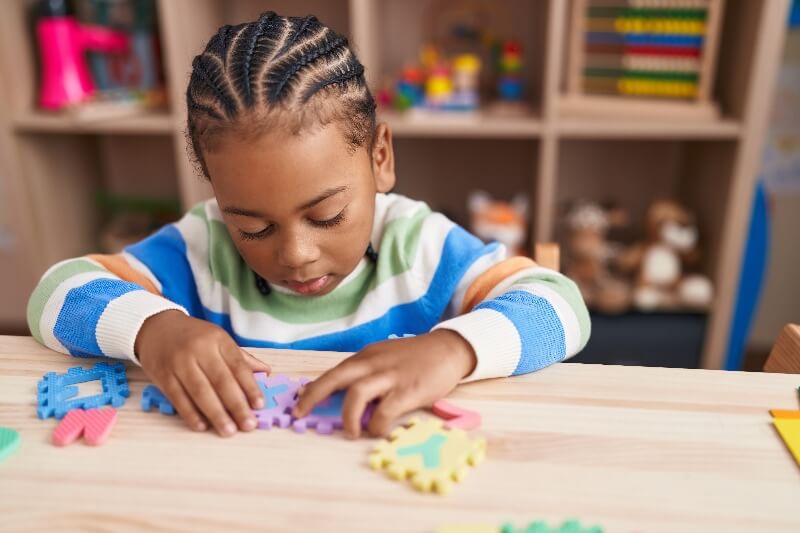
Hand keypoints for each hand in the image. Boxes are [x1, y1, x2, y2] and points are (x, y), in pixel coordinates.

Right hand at [135, 310, 270, 436]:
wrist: (157, 327)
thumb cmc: (194, 337)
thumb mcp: (219, 339)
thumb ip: (241, 358)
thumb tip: (265, 372)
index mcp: (218, 339)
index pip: (238, 366)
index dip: (250, 387)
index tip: (259, 405)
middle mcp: (199, 350)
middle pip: (221, 381)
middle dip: (236, 405)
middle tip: (248, 425)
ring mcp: (179, 363)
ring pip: (200, 391)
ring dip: (216, 414)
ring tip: (228, 430)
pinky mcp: (163, 375)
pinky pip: (178, 398)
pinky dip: (191, 414)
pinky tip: (202, 426)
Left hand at [293, 329, 475, 437]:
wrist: (449, 349)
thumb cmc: (416, 357)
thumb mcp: (385, 358)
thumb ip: (366, 372)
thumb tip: (344, 396)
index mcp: (366, 357)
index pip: (333, 372)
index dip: (313, 388)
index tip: (299, 403)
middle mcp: (374, 363)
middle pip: (336, 377)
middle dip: (314, 396)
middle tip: (301, 413)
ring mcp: (391, 376)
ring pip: (357, 394)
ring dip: (348, 417)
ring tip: (351, 432)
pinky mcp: (408, 390)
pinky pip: (385, 411)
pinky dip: (377, 425)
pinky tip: (378, 430)